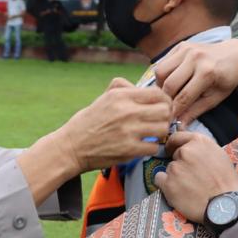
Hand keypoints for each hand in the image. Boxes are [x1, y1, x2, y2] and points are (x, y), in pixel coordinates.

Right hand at [57, 77, 172, 171]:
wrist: (71, 147)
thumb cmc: (88, 122)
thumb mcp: (104, 97)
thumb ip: (124, 88)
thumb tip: (144, 87)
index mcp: (121, 96)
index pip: (158, 93)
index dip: (164, 100)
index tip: (161, 107)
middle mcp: (126, 111)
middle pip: (165, 110)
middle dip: (166, 116)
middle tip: (160, 122)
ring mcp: (128, 131)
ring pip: (163, 129)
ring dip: (160, 133)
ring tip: (153, 134)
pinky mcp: (128, 150)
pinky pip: (154, 146)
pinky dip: (151, 147)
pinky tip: (143, 146)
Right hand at [153, 39, 237, 124]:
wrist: (234, 55)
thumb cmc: (226, 79)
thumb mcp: (215, 98)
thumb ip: (195, 111)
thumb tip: (178, 127)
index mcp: (207, 72)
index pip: (183, 97)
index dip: (174, 111)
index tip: (168, 121)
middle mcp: (195, 58)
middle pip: (169, 84)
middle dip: (166, 100)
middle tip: (167, 108)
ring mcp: (186, 49)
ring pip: (160, 72)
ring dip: (161, 86)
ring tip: (169, 94)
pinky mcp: (180, 45)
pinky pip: (163, 63)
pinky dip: (163, 75)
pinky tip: (171, 81)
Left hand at [154, 132, 237, 222]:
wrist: (223, 205)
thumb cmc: (225, 182)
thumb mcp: (219, 155)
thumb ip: (202, 149)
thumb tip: (190, 147)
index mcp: (199, 142)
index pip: (177, 137)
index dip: (173, 144)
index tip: (171, 150)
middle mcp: (185, 151)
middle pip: (175, 155)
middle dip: (180, 164)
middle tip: (192, 177)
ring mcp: (175, 167)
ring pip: (169, 169)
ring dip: (175, 176)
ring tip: (189, 187)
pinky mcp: (168, 183)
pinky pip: (159, 179)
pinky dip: (165, 185)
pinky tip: (177, 192)